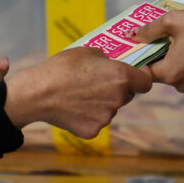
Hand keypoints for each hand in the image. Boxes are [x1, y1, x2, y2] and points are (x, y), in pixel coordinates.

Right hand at [3, 47, 152, 138]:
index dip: (140, 78)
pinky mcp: (94, 130)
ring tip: (80, 95)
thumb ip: (106, 60)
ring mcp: (106, 117)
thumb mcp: (87, 52)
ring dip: (103, 103)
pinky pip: (97, 121)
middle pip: (127, 95)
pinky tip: (74, 108)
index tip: (133, 76)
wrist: (37, 94)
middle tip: (97, 83)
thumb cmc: (61, 68)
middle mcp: (118, 98)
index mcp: (120, 76)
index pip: (146, 82)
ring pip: (111, 109)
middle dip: (118, 89)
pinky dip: (89, 116)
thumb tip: (112, 65)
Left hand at [132, 9, 183, 91]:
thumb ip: (149, 30)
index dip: (137, 54)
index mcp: (169, 74)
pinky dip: (181, 55)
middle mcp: (180, 84)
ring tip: (172, 32)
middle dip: (154, 51)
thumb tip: (131, 35)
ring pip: (171, 68)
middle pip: (156, 69)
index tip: (135, 41)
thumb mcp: (173, 21)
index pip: (142, 69)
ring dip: (168, 52)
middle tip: (153, 31)